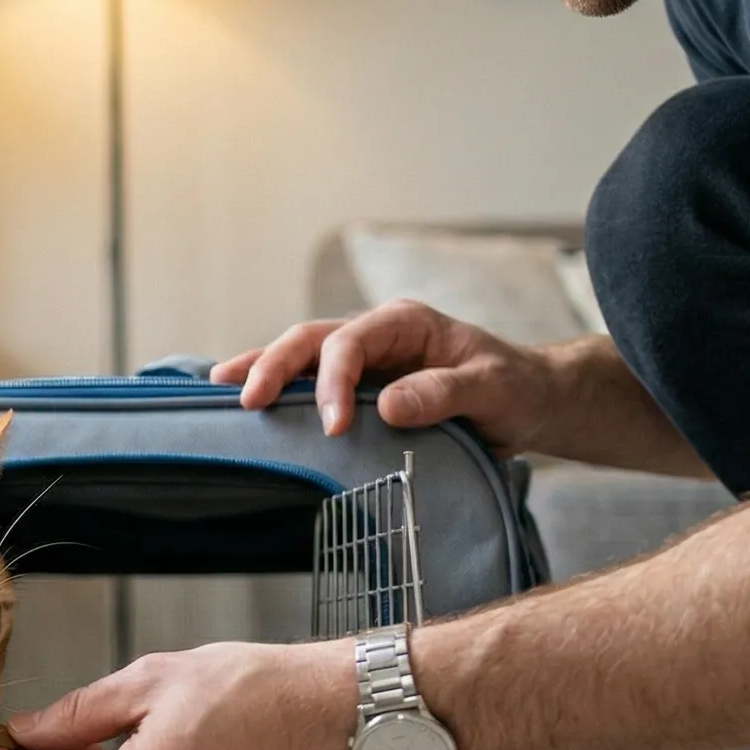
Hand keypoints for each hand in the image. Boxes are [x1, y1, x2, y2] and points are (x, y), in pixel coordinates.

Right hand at [210, 299, 561, 454]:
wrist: (529, 400)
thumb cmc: (515, 389)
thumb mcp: (493, 389)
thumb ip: (443, 393)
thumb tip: (387, 407)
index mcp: (405, 322)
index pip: (350, 342)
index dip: (333, 382)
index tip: (333, 427)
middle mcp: (377, 334)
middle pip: (311, 340)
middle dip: (275, 366)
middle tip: (248, 402)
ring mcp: (365, 359)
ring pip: (301, 355)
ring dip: (261, 369)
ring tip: (219, 388)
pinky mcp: (360, 386)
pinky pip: (311, 382)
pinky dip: (279, 389)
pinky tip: (248, 402)